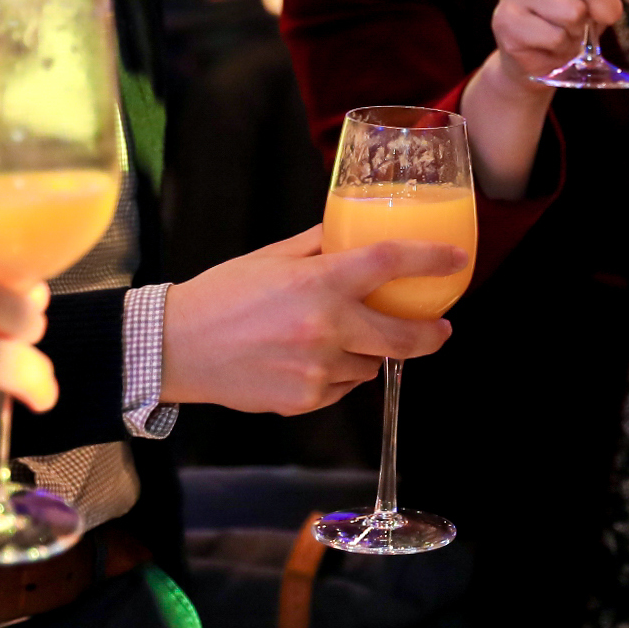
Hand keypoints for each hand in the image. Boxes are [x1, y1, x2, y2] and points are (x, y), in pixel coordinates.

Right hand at [161, 227, 462, 414]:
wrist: (173, 349)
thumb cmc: (220, 296)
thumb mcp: (272, 257)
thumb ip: (319, 244)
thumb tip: (352, 227)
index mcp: (319, 282)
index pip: (390, 263)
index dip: (431, 259)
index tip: (455, 259)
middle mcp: (326, 327)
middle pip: (403, 337)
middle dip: (429, 335)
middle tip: (439, 329)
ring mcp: (317, 368)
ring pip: (370, 366)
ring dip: (366, 354)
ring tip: (332, 340)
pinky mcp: (305, 399)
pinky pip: (341, 388)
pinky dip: (336, 376)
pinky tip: (305, 361)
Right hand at [487, 0, 628, 84]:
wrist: (536, 52)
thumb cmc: (570, 9)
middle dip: (605, 6)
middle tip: (599, 15)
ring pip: (573, 13)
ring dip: (581, 28)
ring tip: (570, 28)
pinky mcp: (505, 21)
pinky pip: (556, 36)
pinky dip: (563, 45)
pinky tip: (553, 41)